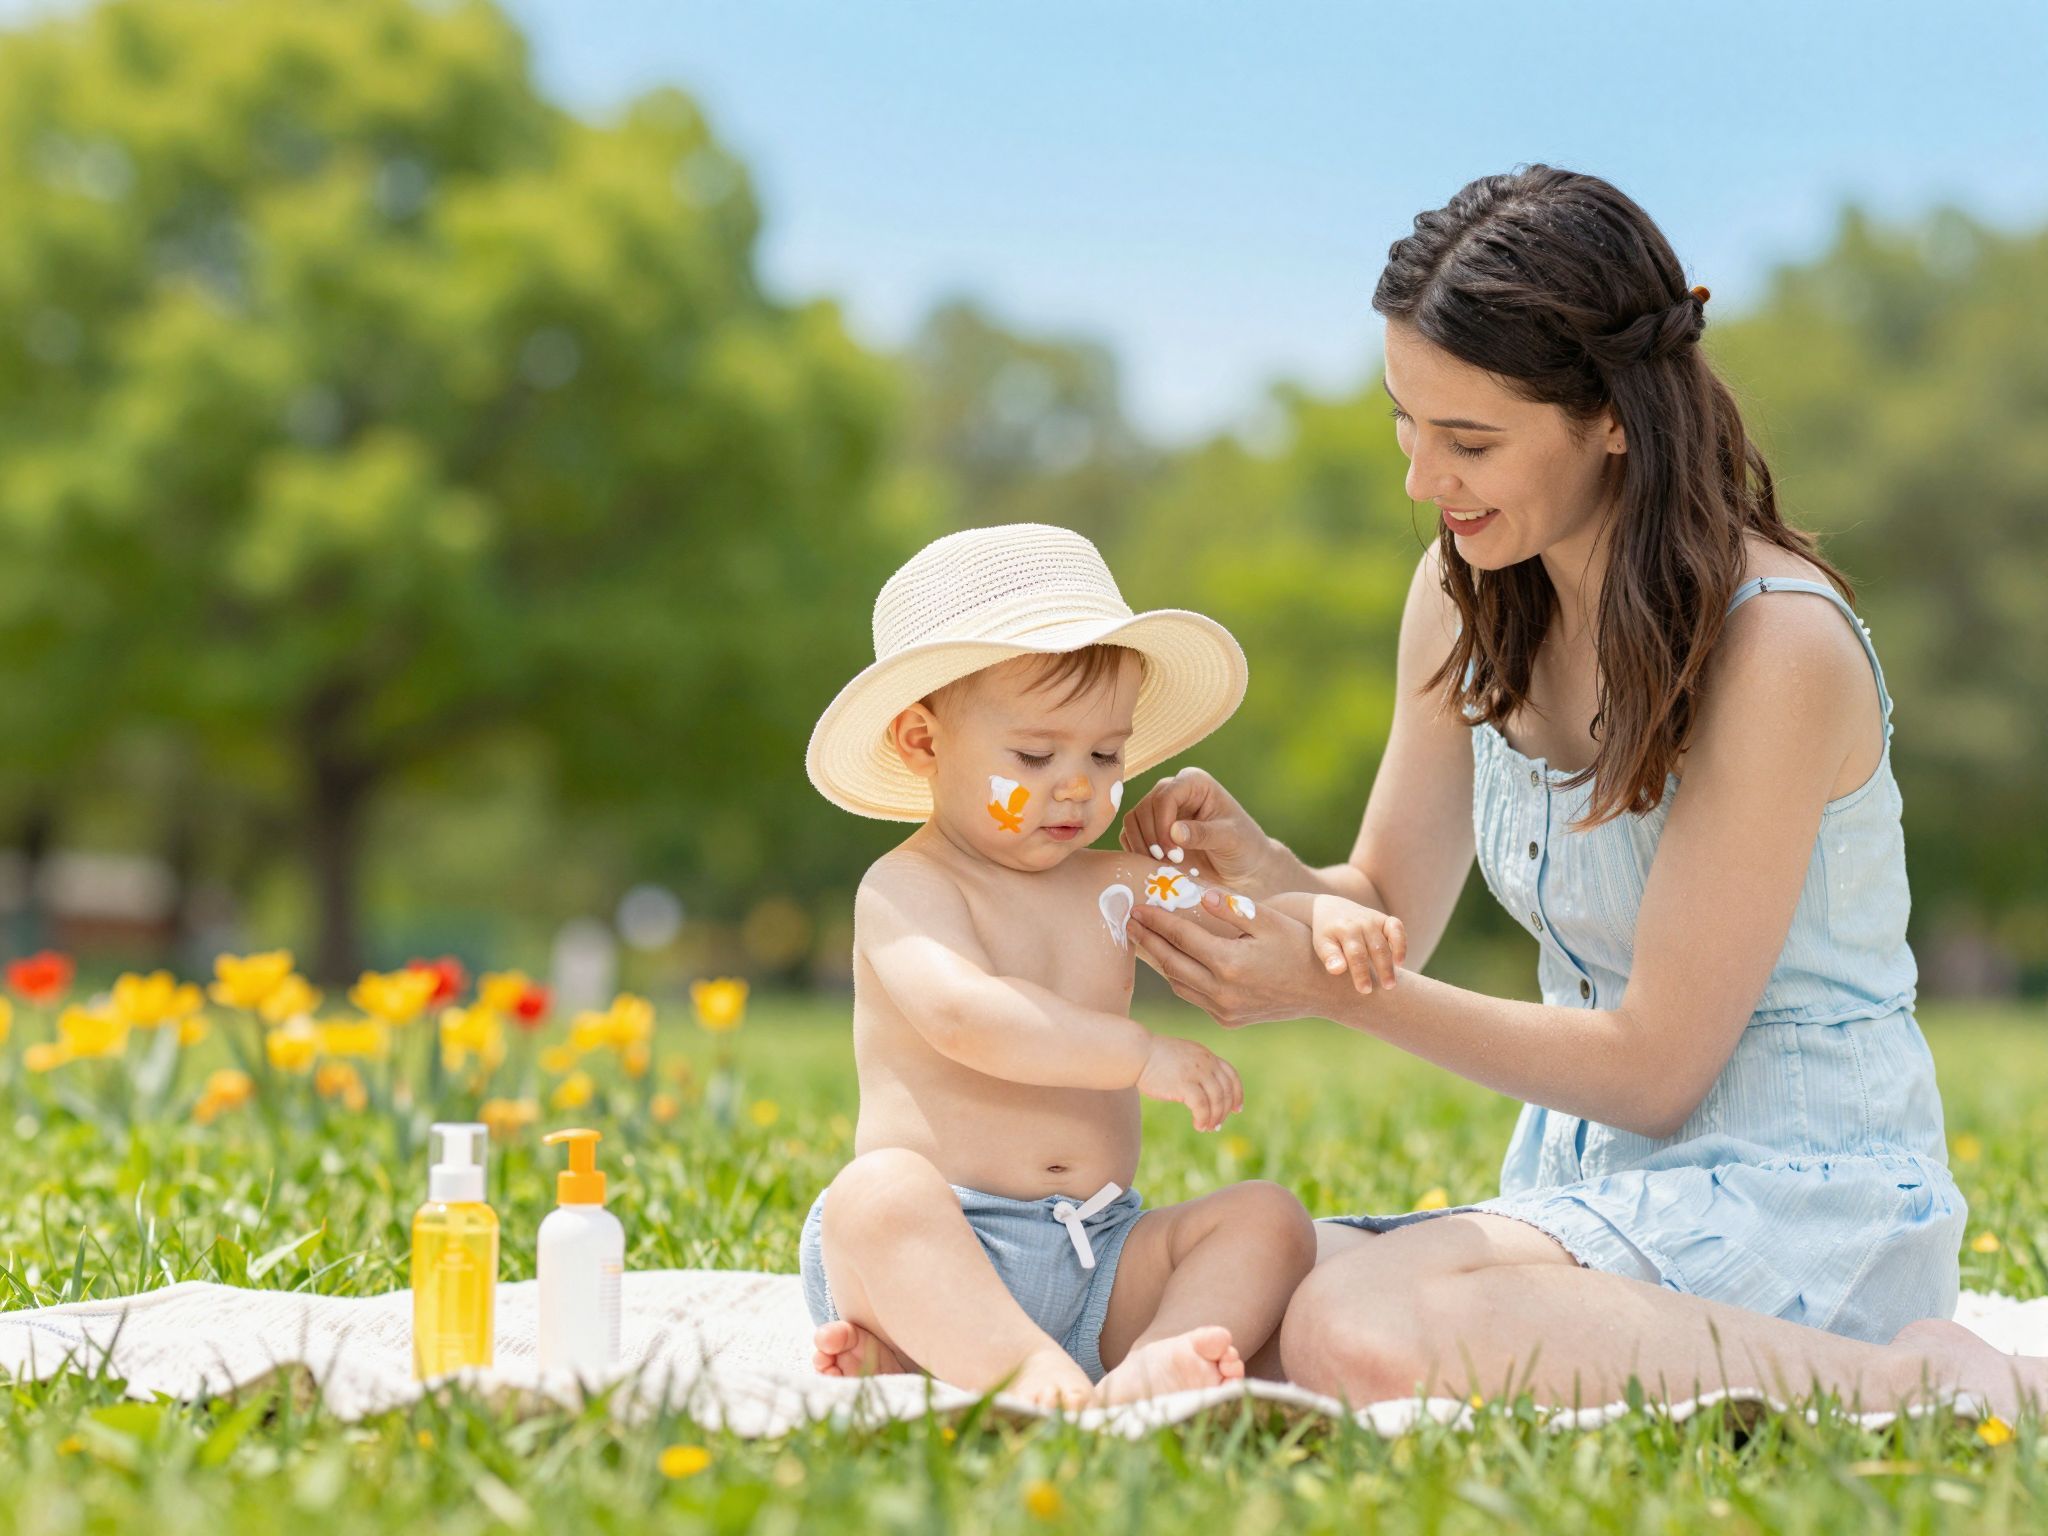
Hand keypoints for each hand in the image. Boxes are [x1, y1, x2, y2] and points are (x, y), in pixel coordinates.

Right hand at [1119, 767, 1274, 893]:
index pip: (1165, 795)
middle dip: (1153, 838)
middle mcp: (1173, 791)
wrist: (1244, 868)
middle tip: (1169, 863)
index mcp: (1194, 783)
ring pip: (1132, 820)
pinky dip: (1136, 851)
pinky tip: (1155, 866)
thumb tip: (1174, 832)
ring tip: (1163, 865)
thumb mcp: (1230, 839)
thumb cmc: (1244, 847)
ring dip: (1142, 845)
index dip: (1163, 824)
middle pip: (1144, 807)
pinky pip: (1130, 835)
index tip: (1174, 853)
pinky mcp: (1151, 830)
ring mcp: (1160, 810)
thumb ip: (1204, 834)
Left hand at [1130, 887, 1356, 1029]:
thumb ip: (1234, 909)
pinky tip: (1173, 962)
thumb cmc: (1300, 947)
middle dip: (1147, 940)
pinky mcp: (1229, 1019)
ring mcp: (1224, 1009)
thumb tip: (1202, 896)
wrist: (1325, 991)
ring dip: (1160, 961)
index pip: (1181, 937)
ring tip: (1145, 939)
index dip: (1156, 920)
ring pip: (1178, 983)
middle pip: (1170, 962)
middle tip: (1129, 922)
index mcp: (1230, 962)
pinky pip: (1194, 997)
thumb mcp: (1271, 921)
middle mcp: (1222, 991)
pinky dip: (1180, 979)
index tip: (1137, 907)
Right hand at [1136, 1033, 1243, 1131]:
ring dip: (1215, 1118)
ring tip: (1208, 1128)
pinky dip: (1203, 1119)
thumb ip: (1196, 1068)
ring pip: (1217, 1100)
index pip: (1231, 1075)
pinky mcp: (1184, 1084)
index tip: (1237, 1109)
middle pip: (1227, 1090)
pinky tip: (1198, 1126)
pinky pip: (1202, 1107)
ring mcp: (1196, 1072)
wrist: (1137, 1053)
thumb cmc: (1153, 1058)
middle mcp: (1206, 1062)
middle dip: (1225, 1111)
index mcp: (1206, 1055)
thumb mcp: (1183, 1057)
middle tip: (1218, 1125)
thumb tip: (1204, 1090)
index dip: (1238, 1094)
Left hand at [1311, 895, 1407, 992]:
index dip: (1362, 973)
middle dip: (1383, 969)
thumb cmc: (1327, 933)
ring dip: (1392, 962)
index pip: (1356, 954)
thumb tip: (1337, 970)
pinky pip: (1397, 928)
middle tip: (1387, 987)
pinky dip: (1401, 944)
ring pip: (1388, 941)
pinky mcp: (1384, 919)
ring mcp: (1374, 920)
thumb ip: (1329, 956)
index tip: (1365, 990)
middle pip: (1376, 948)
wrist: (1332, 908)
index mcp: (1344, 930)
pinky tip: (1400, 962)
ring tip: (1392, 982)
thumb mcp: (1322, 943)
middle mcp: (1361, 923)